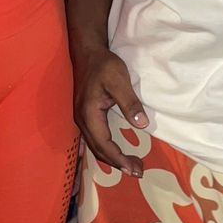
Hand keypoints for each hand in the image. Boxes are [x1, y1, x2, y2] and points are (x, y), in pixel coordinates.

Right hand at [73, 46, 146, 177]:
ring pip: (94, 146)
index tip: (136, 168)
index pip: (104, 145)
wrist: (87, 52)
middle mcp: (82, 120)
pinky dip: (105, 149)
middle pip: (98, 150)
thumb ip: (130, 103)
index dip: (120, 159)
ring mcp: (81, 118)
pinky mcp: (84, 114)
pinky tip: (114, 151)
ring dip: (111, 157)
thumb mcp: (119, 80)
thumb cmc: (104, 65)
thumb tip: (142, 125)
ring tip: (129, 164)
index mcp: (89, 114)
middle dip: (117, 163)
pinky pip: (93, 138)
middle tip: (137, 171)